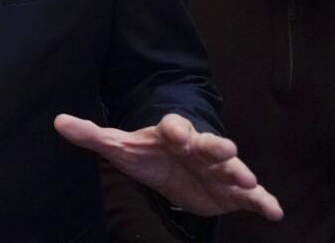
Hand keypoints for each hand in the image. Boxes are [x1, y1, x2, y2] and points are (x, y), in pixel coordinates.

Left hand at [54, 112, 282, 220]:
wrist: (172, 169)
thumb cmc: (147, 154)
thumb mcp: (117, 146)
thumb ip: (90, 135)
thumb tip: (58, 121)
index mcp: (173, 133)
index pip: (175, 126)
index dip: (176, 129)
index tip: (176, 133)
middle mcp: (200, 148)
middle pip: (211, 143)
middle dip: (218, 147)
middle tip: (226, 150)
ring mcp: (219, 169)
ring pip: (234, 168)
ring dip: (240, 173)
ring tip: (248, 180)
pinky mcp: (233, 192)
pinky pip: (252, 197)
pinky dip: (264, 203)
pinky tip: (275, 213)